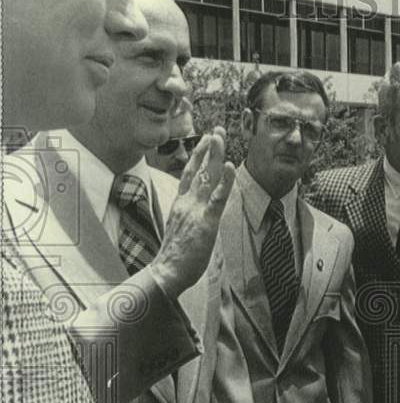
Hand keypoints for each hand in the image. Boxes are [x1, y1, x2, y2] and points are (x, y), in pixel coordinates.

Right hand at [148, 127, 235, 297]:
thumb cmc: (175, 256)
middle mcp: (186, 202)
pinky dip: (225, 181)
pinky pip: (217, 198)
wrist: (166, 273)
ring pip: (207, 177)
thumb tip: (198, 212)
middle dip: (207, 148)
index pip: (190, 174)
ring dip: (215, 155)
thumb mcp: (181, 229)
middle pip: (198, 169)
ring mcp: (195, 210)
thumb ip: (189, 216)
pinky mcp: (206, 222)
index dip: (198, 156)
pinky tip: (230, 165)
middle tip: (216, 129)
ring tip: (221, 137)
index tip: (205, 140)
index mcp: (181, 204)